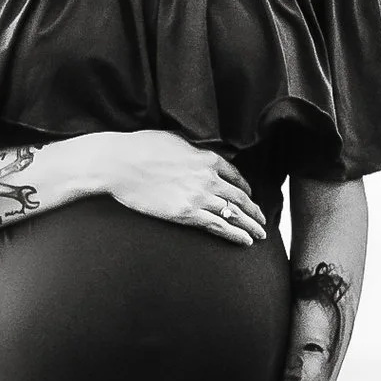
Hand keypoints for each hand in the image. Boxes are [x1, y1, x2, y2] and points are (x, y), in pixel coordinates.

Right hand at [94, 130, 266, 245]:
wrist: (118, 164)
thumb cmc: (139, 148)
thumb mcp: (174, 140)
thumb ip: (192, 148)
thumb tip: (198, 151)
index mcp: (206, 158)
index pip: (235, 176)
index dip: (245, 188)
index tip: (249, 197)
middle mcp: (208, 177)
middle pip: (240, 197)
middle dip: (254, 211)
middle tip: (262, 220)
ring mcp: (198, 196)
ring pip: (233, 214)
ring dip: (250, 226)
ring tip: (259, 234)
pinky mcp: (185, 213)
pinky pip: (218, 226)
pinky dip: (235, 234)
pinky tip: (245, 240)